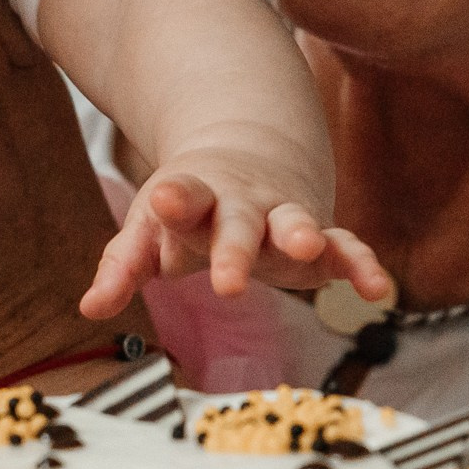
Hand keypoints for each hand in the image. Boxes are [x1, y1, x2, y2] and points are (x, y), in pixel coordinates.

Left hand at [85, 138, 388, 315]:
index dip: (174, 202)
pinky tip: (377, 289)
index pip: (182, 198)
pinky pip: (343, 248)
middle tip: (226, 280)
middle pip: (237, 224)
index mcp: (195, 198)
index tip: (164, 199)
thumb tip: (90, 308)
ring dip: (300, 235)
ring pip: (294, 224)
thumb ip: (124, 265)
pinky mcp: (319, 240)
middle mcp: (242, 205)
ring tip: (306, 247)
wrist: (251, 159)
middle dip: (233, 249)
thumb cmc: (190, 207)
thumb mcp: (151, 229)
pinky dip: (360, 265)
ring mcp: (283, 218)